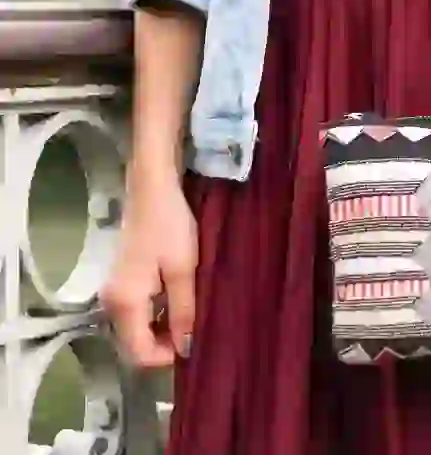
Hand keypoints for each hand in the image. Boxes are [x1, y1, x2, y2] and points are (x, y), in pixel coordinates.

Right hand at [100, 171, 196, 366]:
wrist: (152, 193)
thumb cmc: (171, 229)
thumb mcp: (184, 272)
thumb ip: (184, 312)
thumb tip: (185, 349)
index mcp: (125, 303)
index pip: (138, 352)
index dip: (166, 357)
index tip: (194, 345)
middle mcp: (112, 304)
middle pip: (135, 344)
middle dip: (167, 345)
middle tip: (198, 330)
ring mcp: (115, 293)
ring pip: (138, 329)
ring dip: (165, 330)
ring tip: (194, 317)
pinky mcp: (123, 284)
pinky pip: (139, 314)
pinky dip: (160, 316)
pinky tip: (182, 303)